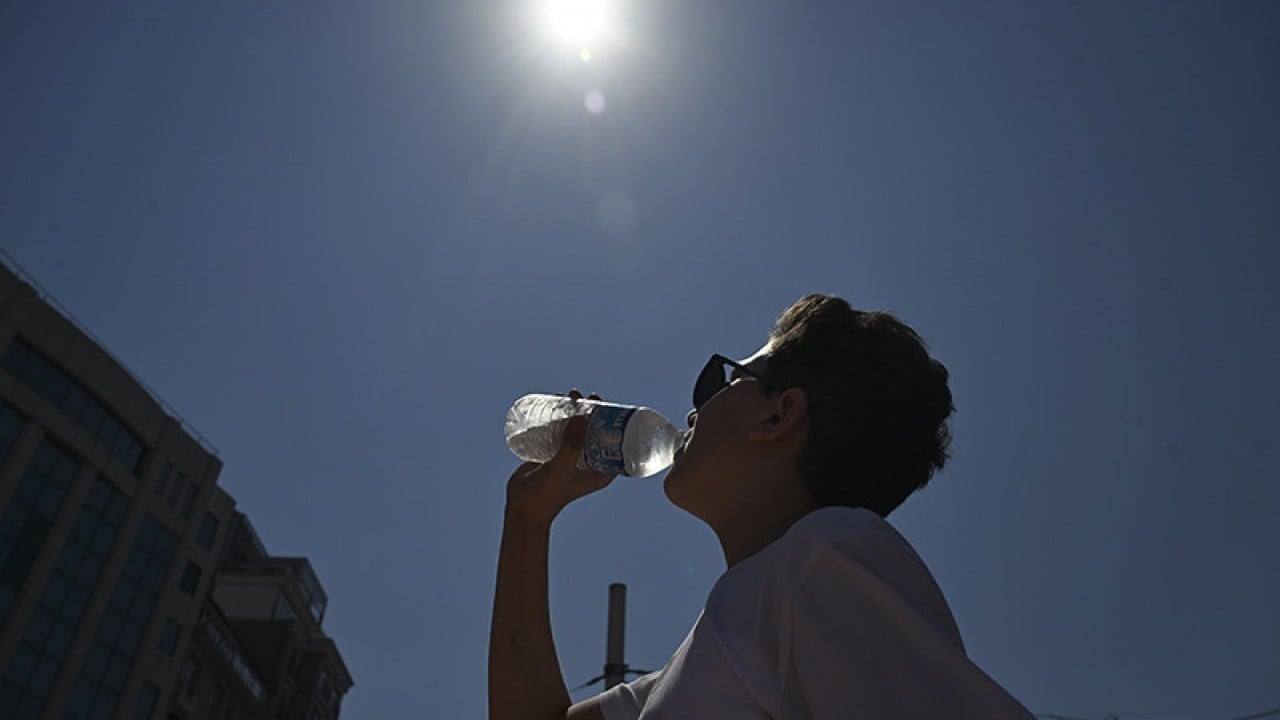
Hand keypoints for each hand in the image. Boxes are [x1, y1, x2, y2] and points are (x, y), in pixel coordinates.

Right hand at [505, 390, 615, 523]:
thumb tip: (582, 415)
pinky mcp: (555, 454)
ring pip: (578, 429)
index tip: (609, 405)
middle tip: (590, 396)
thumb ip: (571, 444)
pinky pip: (562, 431)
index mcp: (601, 472)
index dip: (615, 424)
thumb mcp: (562, 467)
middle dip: (595, 413)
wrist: (522, 506)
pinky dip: (561, 417)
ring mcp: (571, 458)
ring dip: (577, 412)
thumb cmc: (546, 494)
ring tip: (571, 395)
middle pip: (597, 432)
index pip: (616, 444)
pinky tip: (556, 402)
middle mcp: (589, 463)